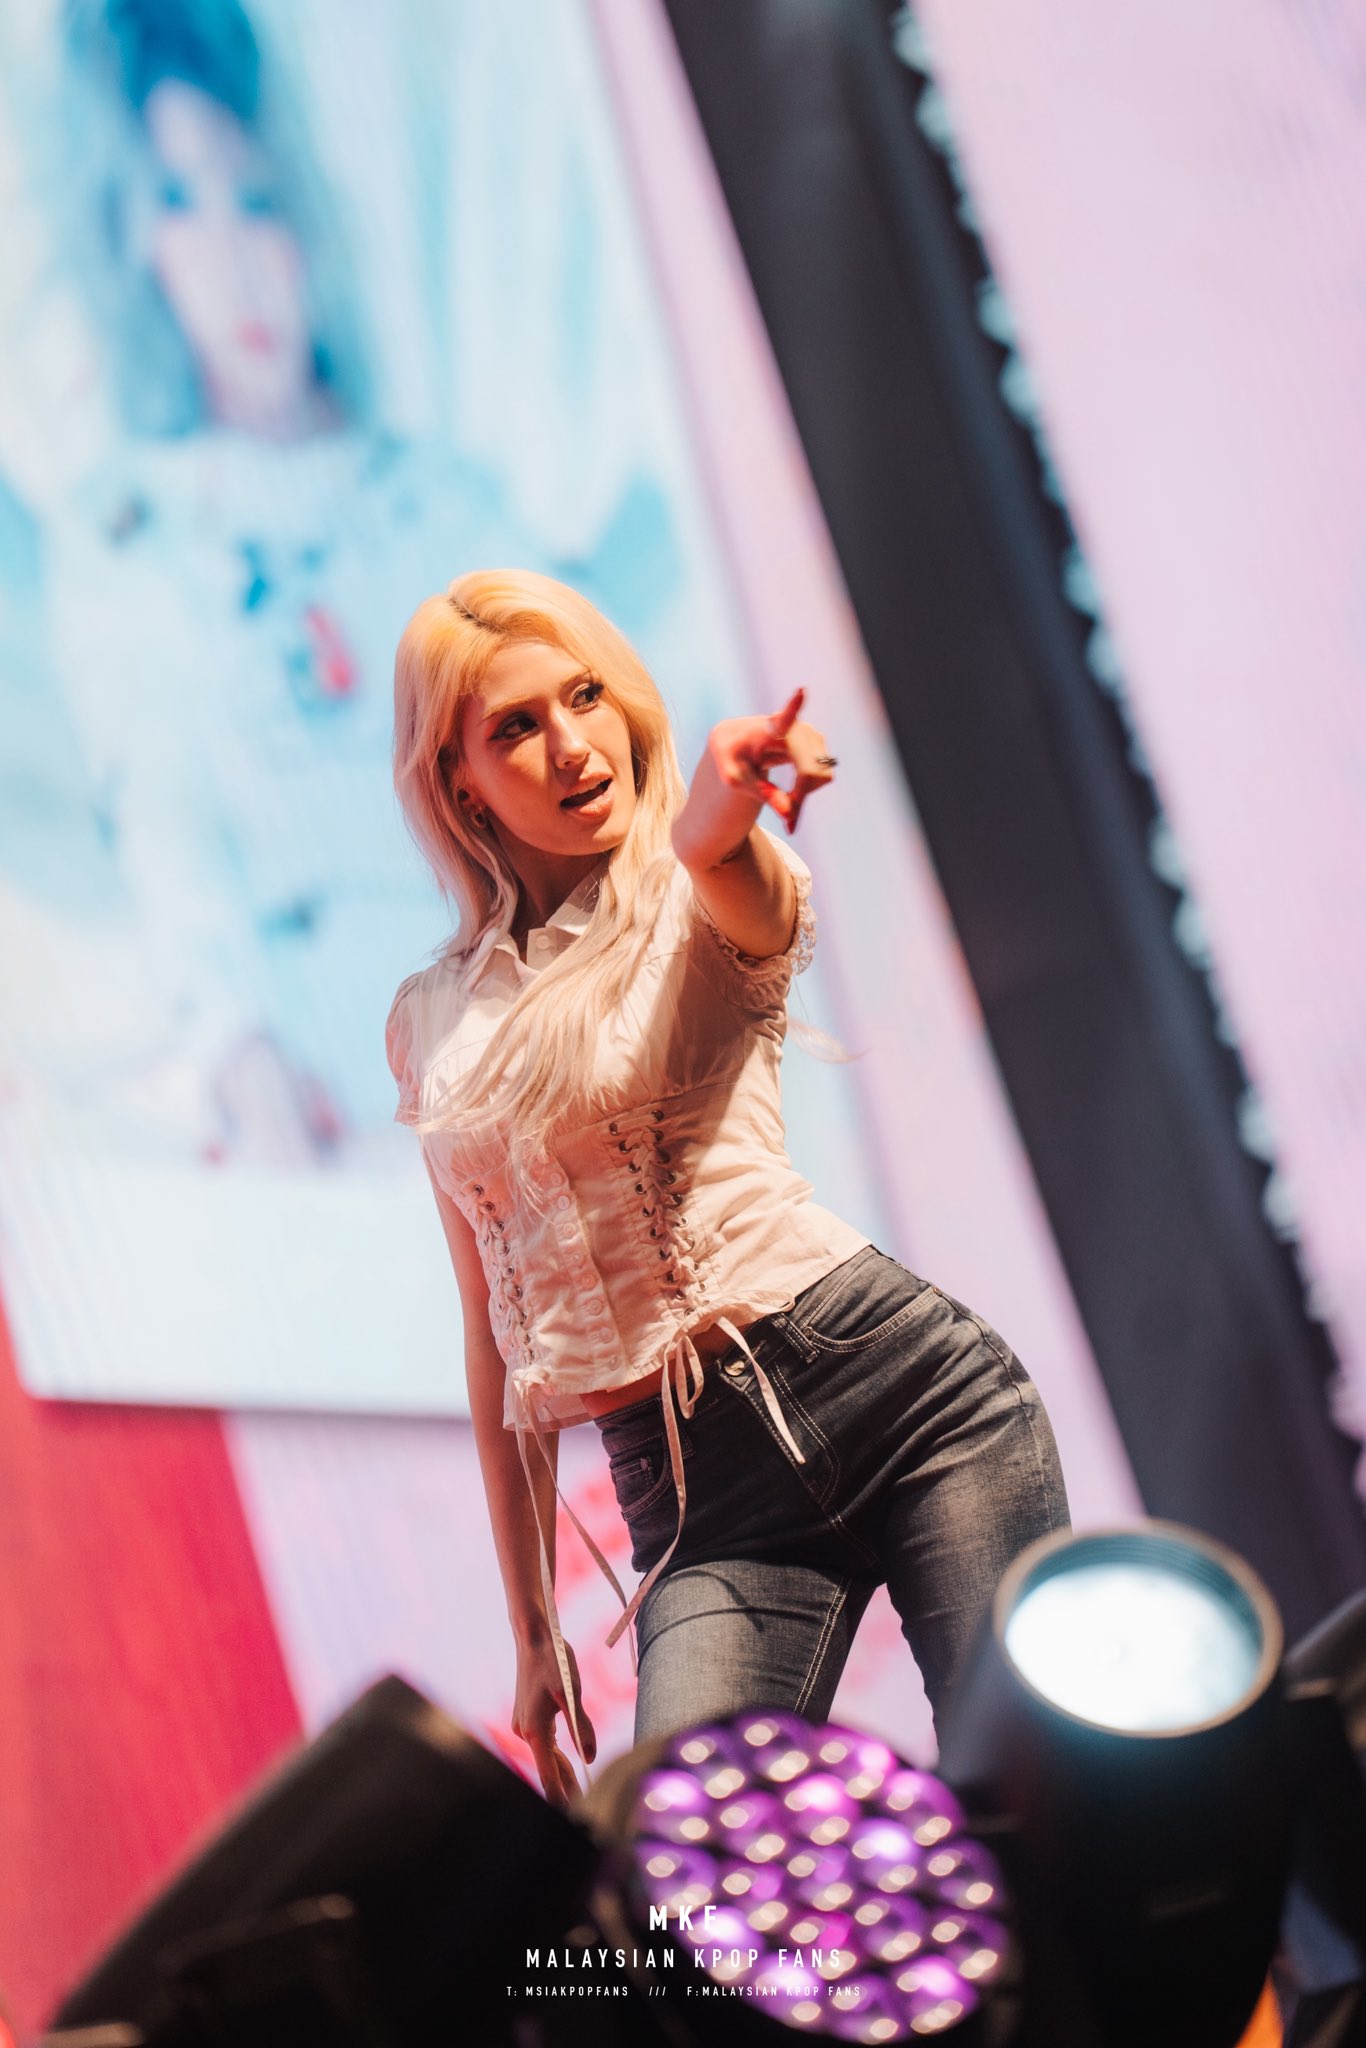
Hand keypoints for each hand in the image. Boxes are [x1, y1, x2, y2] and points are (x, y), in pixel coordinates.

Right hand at [512, 1630, 595, 1807]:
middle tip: (587, 1806)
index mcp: (535, 1730)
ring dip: (563, 1771)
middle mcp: (526, 1732)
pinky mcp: (528, 1718)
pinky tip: (570, 1761)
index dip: (559, 1797)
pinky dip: (557, 1755)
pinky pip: (544, 1743)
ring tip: (581, 1791)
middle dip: (566, 1786)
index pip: (547, 1775)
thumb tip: (590, 1757)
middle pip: (548, 1768)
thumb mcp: (572, 1693)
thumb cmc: (553, 1661)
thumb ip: (582, 1726)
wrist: (534, 1638)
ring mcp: (525, 1725)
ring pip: (547, 1755)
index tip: (571, 1814)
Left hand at [707, 688, 835, 833]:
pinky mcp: (817, 739)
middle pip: (808, 771)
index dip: (793, 706)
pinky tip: (794, 787)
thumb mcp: (735, 781)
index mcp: (764, 731)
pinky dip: (811, 788)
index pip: (782, 719)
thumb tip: (787, 815)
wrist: (738, 742)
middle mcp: (792, 726)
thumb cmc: (732, 760)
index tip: (801, 691)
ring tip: (783, 797)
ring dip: (805, 793)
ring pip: (821, 774)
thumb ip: (761, 794)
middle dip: (800, 796)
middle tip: (785, 816)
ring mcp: (808, 731)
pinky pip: (824, 774)